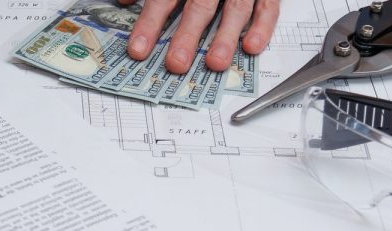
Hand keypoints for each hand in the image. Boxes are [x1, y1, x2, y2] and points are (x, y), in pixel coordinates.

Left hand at [122, 0, 279, 73]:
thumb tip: (123, 0)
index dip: (150, 23)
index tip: (137, 50)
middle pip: (199, 5)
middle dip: (187, 35)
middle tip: (176, 63)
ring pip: (235, 8)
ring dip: (225, 36)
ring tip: (215, 62)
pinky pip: (267, 6)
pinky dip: (263, 26)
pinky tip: (251, 46)